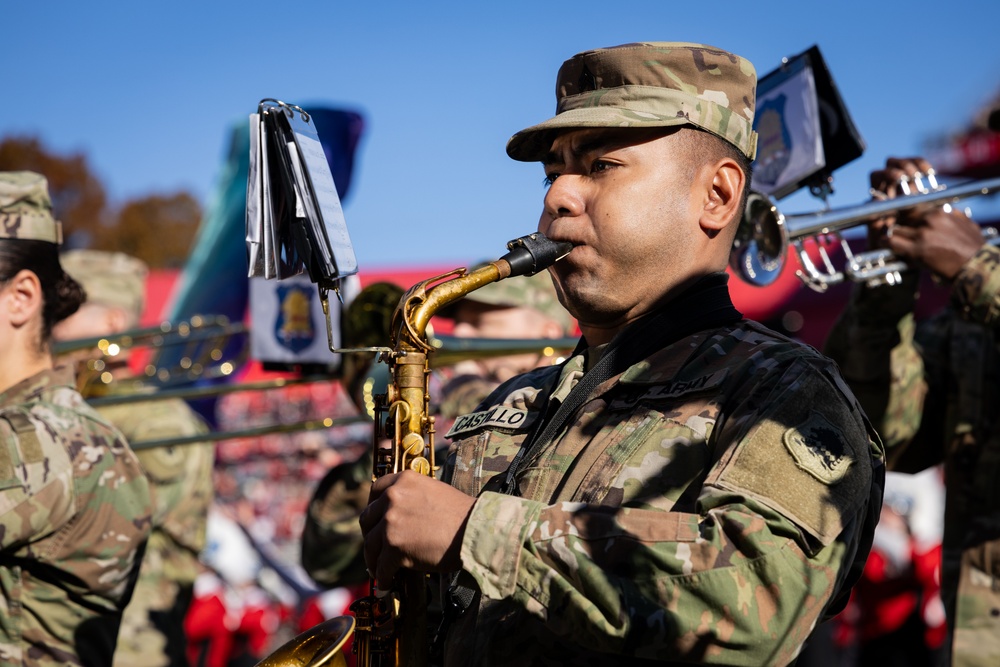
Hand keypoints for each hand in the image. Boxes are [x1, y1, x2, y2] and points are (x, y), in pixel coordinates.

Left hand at [359, 471, 475, 584]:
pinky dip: (383, 577)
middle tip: (376, 546)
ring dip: (373, 559)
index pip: (376, 489)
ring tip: (379, 569)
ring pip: (371, 545)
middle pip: (368, 518)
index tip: (375, 519)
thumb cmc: (462, 515)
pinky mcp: (394, 546)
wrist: (475, 531)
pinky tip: (388, 583)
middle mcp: (393, 497)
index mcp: (404, 480)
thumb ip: (412, 498)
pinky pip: (382, 566)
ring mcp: (391, 522)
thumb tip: (400, 514)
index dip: (373, 506)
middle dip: (370, 534)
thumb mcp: (434, 492)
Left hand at [869, 156, 984, 280]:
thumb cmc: (973, 247)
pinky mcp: (917, 249)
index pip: (912, 207)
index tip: (898, 217)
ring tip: (884, 238)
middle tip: (889, 228)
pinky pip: (892, 242)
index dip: (903, 214)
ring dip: (889, 234)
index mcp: (940, 211)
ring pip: (894, 229)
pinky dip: (885, 243)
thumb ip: (951, 215)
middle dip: (895, 223)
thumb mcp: (965, 223)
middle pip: (901, 217)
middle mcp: (929, 219)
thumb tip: (944, 210)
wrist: (976, 265)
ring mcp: (922, 234)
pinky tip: (882, 245)